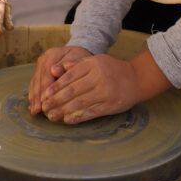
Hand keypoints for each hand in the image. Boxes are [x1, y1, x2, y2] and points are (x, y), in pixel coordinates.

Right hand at [28, 45, 92, 114]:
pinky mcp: (38, 70)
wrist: (78, 56)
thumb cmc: (81, 61)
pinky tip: (32, 105)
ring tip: (34, 111)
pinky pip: (34, 83)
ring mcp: (40, 64)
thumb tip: (53, 70)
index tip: (44, 102)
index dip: (44, 89)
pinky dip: (33, 95)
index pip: (46, 73)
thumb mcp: (78, 62)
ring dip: (33, 97)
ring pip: (34, 82)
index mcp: (53, 54)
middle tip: (37, 110)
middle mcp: (44, 58)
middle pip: (38, 79)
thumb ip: (67, 67)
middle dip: (37, 96)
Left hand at [40, 50, 170, 123]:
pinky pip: (91, 112)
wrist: (136, 78)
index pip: (69, 76)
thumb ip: (74, 65)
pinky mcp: (110, 105)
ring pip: (80, 102)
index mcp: (92, 65)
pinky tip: (68, 119)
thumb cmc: (111, 69)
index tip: (44, 95)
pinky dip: (78, 116)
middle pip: (72, 90)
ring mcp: (105, 92)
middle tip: (44, 108)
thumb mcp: (94, 61)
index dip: (55, 87)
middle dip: (56, 100)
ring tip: (52, 116)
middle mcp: (98, 77)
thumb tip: (54, 69)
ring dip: (63, 110)